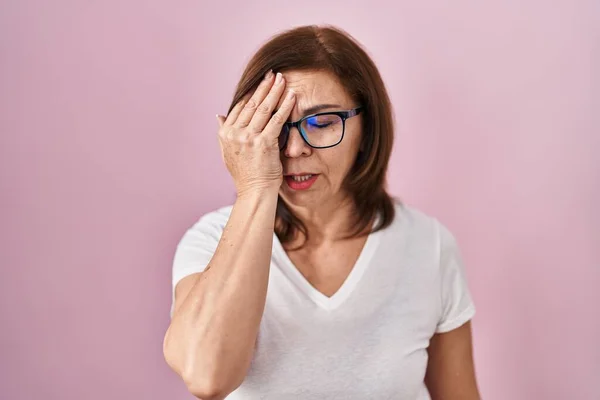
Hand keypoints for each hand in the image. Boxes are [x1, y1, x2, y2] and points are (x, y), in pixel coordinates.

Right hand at [216, 71, 295, 196]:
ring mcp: (248, 138)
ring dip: (275, 91)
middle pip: (252, 104)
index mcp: (226, 133)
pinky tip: (291, 96)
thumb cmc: (245, 174)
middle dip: (264, 87)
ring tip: (283, 79)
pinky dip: (285, 106)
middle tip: (274, 74)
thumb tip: (219, 116)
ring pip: (264, 109)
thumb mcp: (227, 152)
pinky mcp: (264, 143)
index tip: (261, 82)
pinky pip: (276, 120)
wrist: (254, 191)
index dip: (252, 93)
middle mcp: (235, 134)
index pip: (240, 107)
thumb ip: (224, 132)